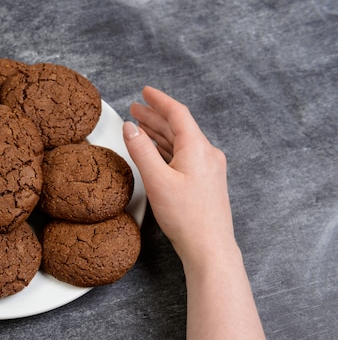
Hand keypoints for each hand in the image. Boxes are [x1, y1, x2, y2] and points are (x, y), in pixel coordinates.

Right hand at [122, 86, 235, 268]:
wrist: (209, 248)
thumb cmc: (187, 217)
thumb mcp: (157, 180)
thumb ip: (141, 150)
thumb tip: (130, 128)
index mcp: (197, 148)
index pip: (177, 113)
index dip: (159, 100)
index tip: (145, 91)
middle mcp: (207, 154)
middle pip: (178, 127)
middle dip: (155, 117)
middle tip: (135, 109)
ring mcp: (208, 169)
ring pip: (180, 142)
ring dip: (160, 133)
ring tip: (140, 127)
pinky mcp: (206, 182)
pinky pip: (184, 156)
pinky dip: (167, 149)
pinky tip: (155, 152)